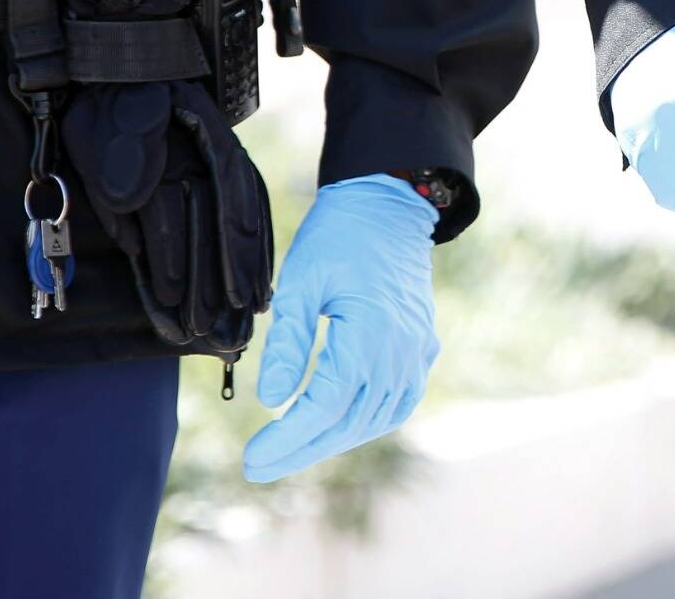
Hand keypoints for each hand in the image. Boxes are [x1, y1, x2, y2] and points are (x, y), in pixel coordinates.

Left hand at [243, 174, 439, 481]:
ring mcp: (417, 352)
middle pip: (348, 422)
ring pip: (375, 418)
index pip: (323, 408)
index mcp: (368, 334)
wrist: (390, 207)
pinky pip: (398, 402)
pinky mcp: (422, 348)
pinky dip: (366, 422)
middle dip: (301, 451)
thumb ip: (286, 343)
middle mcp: (400, 352)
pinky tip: (338, 426)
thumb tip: (270, 402)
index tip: (251, 458)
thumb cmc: (338, 238)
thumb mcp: (299, 282)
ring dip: (332, 440)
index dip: (287, 440)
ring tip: (290, 450)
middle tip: (258, 467)